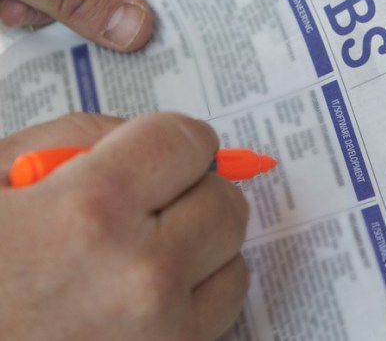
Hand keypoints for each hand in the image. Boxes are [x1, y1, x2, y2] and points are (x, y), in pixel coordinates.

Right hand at [0, 113, 249, 339]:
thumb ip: (76, 140)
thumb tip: (144, 140)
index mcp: (90, 210)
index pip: (189, 140)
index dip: (167, 141)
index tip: (150, 153)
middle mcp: (139, 275)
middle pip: (224, 201)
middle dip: (188, 192)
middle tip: (139, 205)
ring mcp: (159, 336)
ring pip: (233, 262)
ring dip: (197, 249)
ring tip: (134, 257)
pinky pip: (217, 317)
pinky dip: (192, 301)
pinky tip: (135, 300)